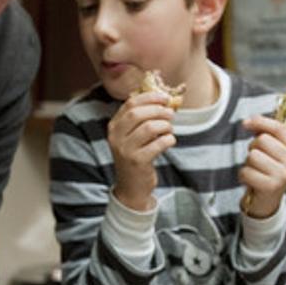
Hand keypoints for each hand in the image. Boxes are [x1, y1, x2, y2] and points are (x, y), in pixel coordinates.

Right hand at [108, 91, 176, 210]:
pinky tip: (169, 141)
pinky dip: (168, 139)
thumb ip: (142, 118)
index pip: (130, 103)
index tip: (165, 98)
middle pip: (138, 113)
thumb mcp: (132, 136)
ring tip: (169, 130)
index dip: (150, 97)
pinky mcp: (137, 161)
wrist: (131, 187)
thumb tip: (163, 99)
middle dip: (158, 110)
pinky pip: (158, 144)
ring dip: (165, 126)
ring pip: (149, 127)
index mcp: (114, 126)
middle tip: (171, 114)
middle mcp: (116, 137)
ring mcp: (125, 149)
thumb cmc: (136, 156)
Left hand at [240, 114, 285, 217]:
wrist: (266, 201)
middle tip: (256, 162)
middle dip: (252, 148)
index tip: (245, 123)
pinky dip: (243, 176)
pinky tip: (251, 181)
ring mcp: (283, 175)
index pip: (279, 129)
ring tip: (255, 172)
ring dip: (247, 164)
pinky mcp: (271, 186)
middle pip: (262, 140)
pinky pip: (246, 171)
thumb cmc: (265, 172)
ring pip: (252, 156)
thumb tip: (249, 122)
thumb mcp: (269, 152)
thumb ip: (263, 134)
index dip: (261, 121)